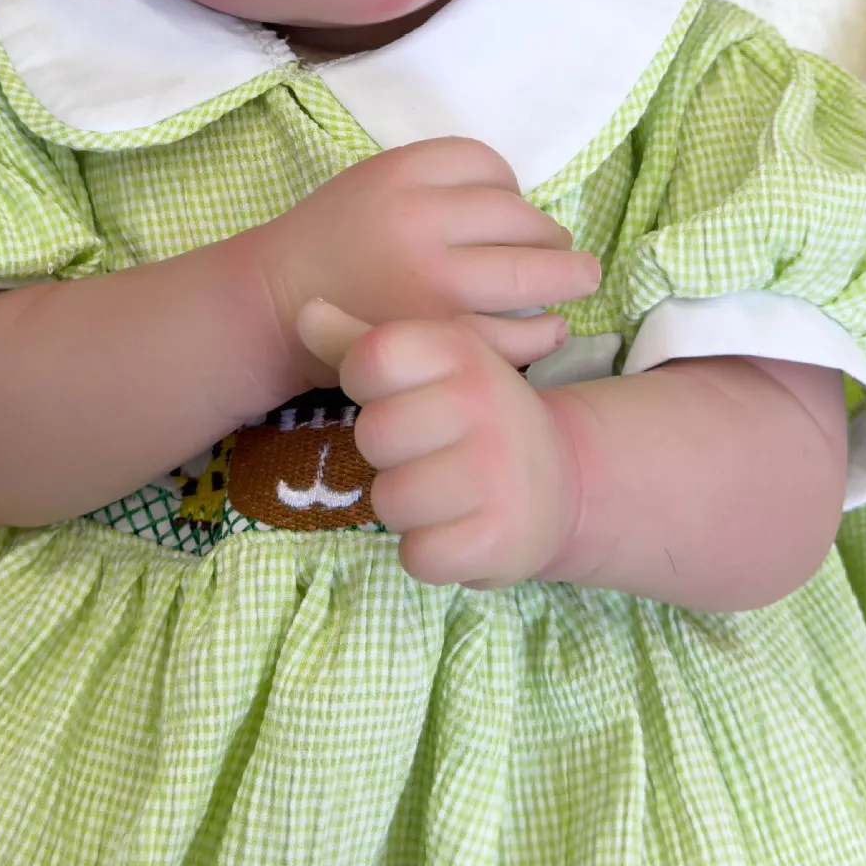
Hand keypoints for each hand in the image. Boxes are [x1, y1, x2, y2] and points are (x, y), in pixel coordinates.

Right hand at [238, 139, 599, 380]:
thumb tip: (521, 204)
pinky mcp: (440, 337)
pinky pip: (518, 334)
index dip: (511, 188)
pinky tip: (550, 327)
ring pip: (533, 272)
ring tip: (576, 280)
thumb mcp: (374, 182)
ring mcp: (434, 283)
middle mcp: (421, 221)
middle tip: (567, 251)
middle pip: (522, 217)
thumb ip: (437, 184)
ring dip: (566, 277)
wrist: (273, 304)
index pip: (489, 164)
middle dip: (554, 237)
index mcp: (402, 172)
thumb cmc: (331, 243)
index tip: (512, 210)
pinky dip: (545, 331)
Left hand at [299, 300, 580, 588]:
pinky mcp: (497, 539)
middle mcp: (482, 401)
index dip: (368, 384)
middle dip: (389, 453)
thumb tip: (304, 311)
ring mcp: (494, 472)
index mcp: (459, 349)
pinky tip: (459, 529)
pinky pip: (417, 554)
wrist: (561, 481)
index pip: (371, 359)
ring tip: (444, 491)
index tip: (403, 394)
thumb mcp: (428, 366)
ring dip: (406, 506)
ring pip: (388, 501)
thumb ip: (360, 342)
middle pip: (373, 434)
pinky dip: (430, 551)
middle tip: (430, 450)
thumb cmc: (471, 415)